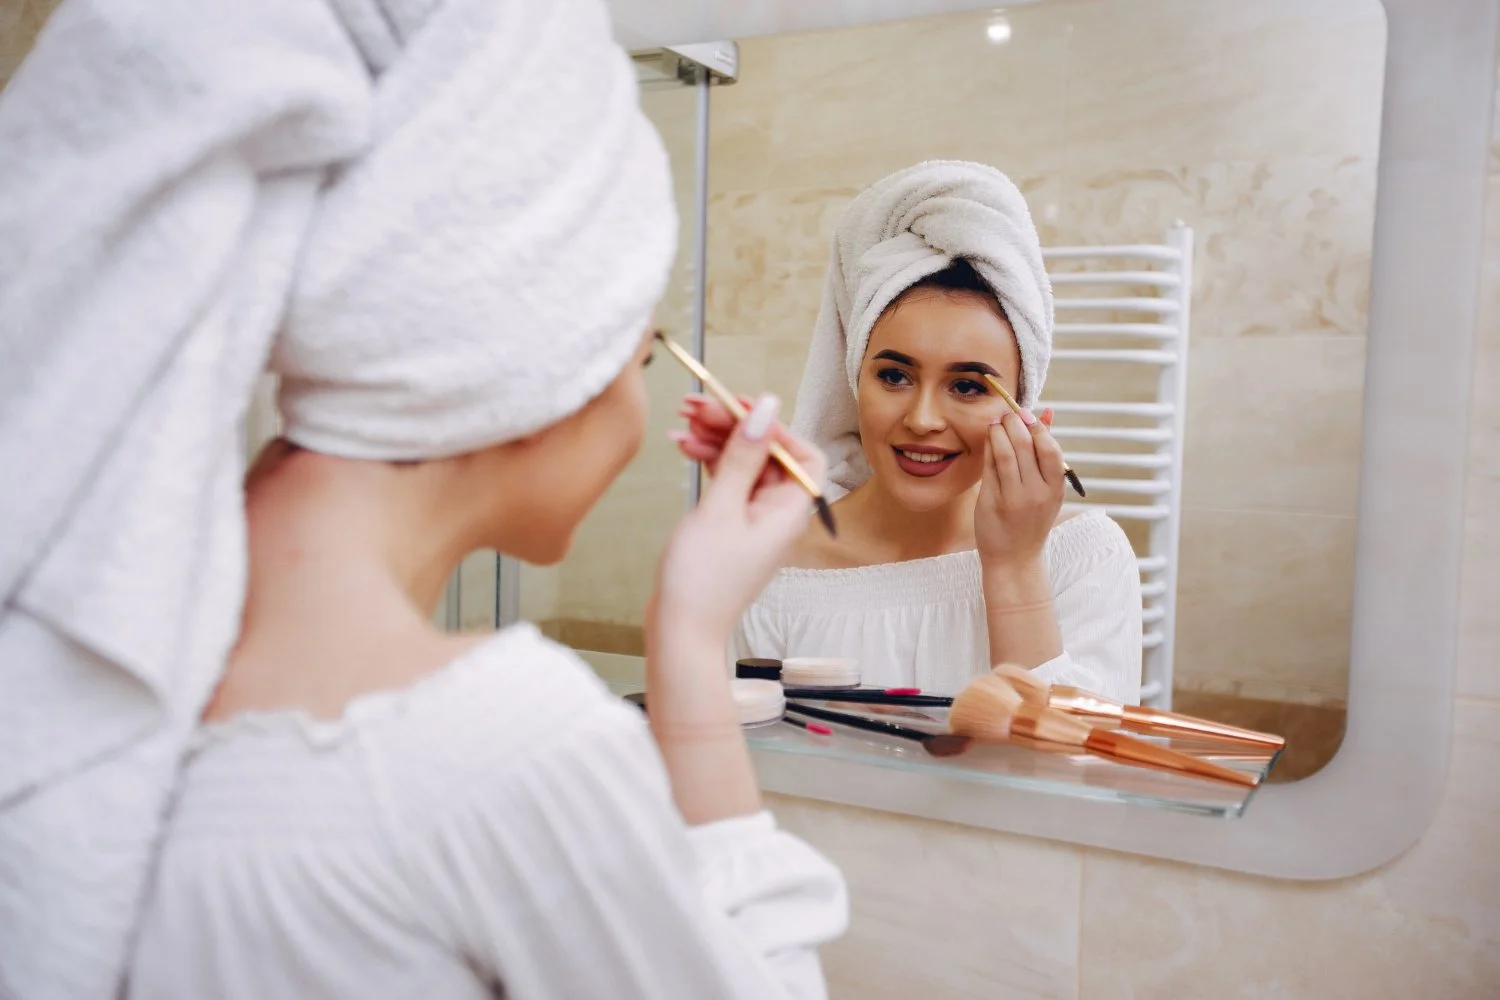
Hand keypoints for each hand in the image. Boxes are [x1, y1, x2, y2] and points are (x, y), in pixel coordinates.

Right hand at [649, 394, 826, 651]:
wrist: (680, 630)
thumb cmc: (702, 580)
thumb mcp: (721, 507)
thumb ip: (744, 454)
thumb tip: (768, 407)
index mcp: (789, 510)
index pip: (800, 452)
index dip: (775, 425)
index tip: (740, 405)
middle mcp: (777, 513)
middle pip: (767, 453)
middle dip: (734, 425)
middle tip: (698, 405)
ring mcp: (753, 519)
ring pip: (742, 463)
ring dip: (716, 438)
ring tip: (683, 419)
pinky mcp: (730, 524)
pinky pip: (727, 480)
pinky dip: (708, 461)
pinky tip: (683, 445)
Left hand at [975, 405, 1065, 573]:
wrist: (1015, 558)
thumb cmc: (1032, 518)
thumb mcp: (1048, 488)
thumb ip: (1046, 451)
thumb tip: (1048, 414)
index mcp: (1055, 488)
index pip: (1050, 449)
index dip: (1037, 426)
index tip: (1026, 414)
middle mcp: (1036, 493)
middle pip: (1025, 446)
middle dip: (1014, 423)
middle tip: (1006, 414)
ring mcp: (1013, 498)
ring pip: (1004, 453)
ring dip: (997, 432)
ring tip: (995, 422)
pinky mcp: (992, 501)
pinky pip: (989, 467)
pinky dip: (988, 448)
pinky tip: (988, 439)